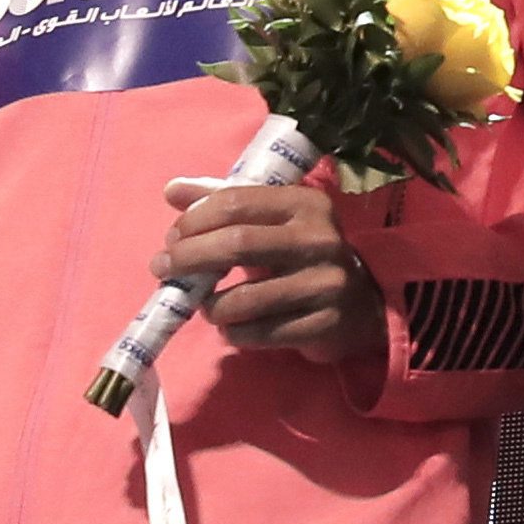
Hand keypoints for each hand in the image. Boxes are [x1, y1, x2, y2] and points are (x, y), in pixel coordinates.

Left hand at [156, 176, 380, 365]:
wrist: (361, 303)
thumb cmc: (301, 255)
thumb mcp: (272, 222)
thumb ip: (225, 204)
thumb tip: (171, 190)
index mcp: (306, 203)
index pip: (238, 202)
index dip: (196, 219)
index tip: (171, 237)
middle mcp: (320, 239)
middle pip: (238, 244)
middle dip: (189, 258)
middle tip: (161, 269)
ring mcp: (326, 284)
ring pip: (246, 298)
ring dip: (211, 305)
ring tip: (203, 306)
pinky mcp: (325, 324)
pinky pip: (261, 333)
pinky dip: (235, 334)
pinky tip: (231, 329)